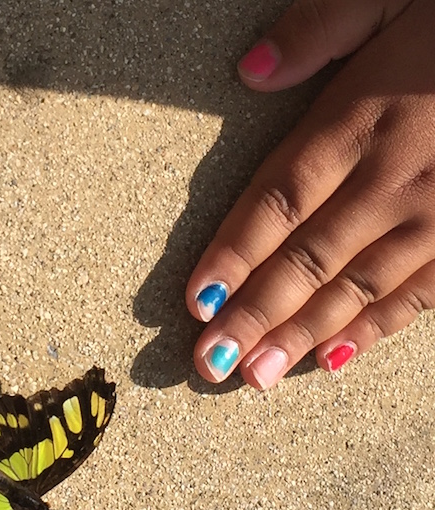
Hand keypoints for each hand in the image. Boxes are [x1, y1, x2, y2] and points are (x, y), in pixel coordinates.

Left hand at [187, 0, 434, 388]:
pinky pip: (419, 292)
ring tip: (256, 376)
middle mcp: (393, 176)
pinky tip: (334, 359)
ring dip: (302, 335)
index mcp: (360, 119)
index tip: (195, 301)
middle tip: (211, 363)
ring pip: (358, 286)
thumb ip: (319, 29)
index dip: (233, 254)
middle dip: (254, 315)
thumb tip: (249, 70)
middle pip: (308, 258)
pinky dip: (375, 328)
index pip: (279, 200)